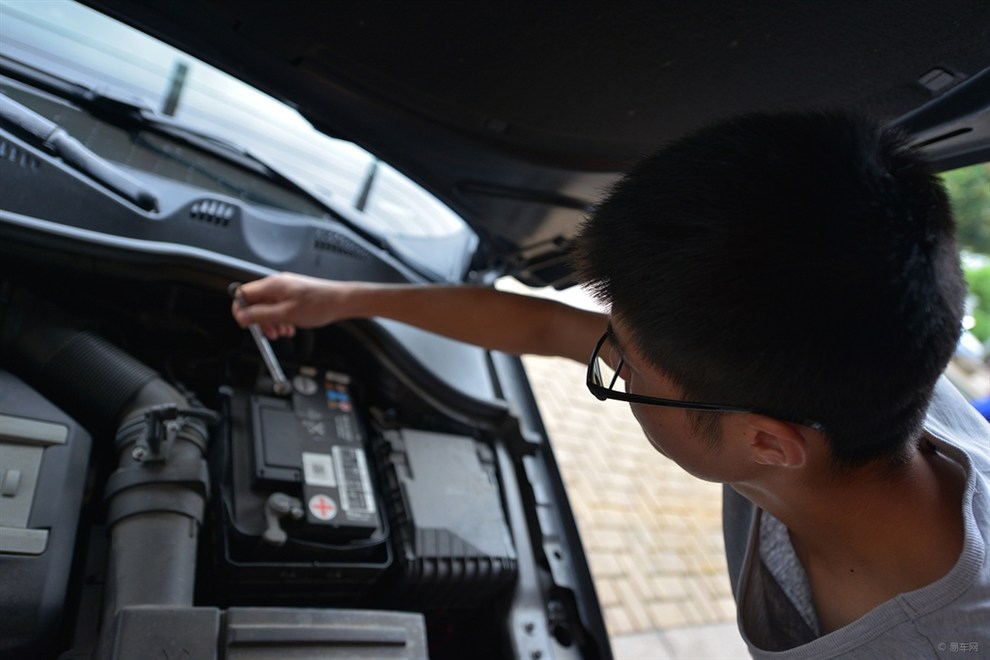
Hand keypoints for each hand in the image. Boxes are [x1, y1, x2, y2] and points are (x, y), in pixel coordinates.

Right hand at [230, 272, 352, 339]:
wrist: (341, 301)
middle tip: (270, 334)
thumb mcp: (286, 314)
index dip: (241, 310)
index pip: (243, 294)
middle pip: (255, 303)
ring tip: (283, 333)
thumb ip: (261, 315)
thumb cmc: (319, 305)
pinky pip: (279, 308)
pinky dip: (282, 320)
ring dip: (272, 323)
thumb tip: (242, 316)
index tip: (246, 325)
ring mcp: (285, 290)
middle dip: (260, 321)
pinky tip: (290, 328)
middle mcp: (277, 285)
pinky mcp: (293, 296)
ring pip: (268, 308)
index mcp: (272, 285)